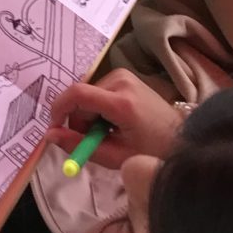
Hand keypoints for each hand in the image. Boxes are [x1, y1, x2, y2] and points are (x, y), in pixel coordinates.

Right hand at [44, 68, 186, 169]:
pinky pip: (98, 90)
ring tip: (107, 133)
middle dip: (77, 119)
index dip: (59, 109)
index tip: (54, 128)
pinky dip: (97, 108)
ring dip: (88, 115)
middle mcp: (122, 81)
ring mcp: (125, 76)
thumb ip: (80, 145)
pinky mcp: (126, 76)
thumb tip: (50, 135)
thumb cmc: (152, 152)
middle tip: (90, 141)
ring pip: (88, 94)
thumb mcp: (115, 156)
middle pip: (81, 95)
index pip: (78, 94)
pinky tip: (113, 122)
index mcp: (122, 102)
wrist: (182, 139)